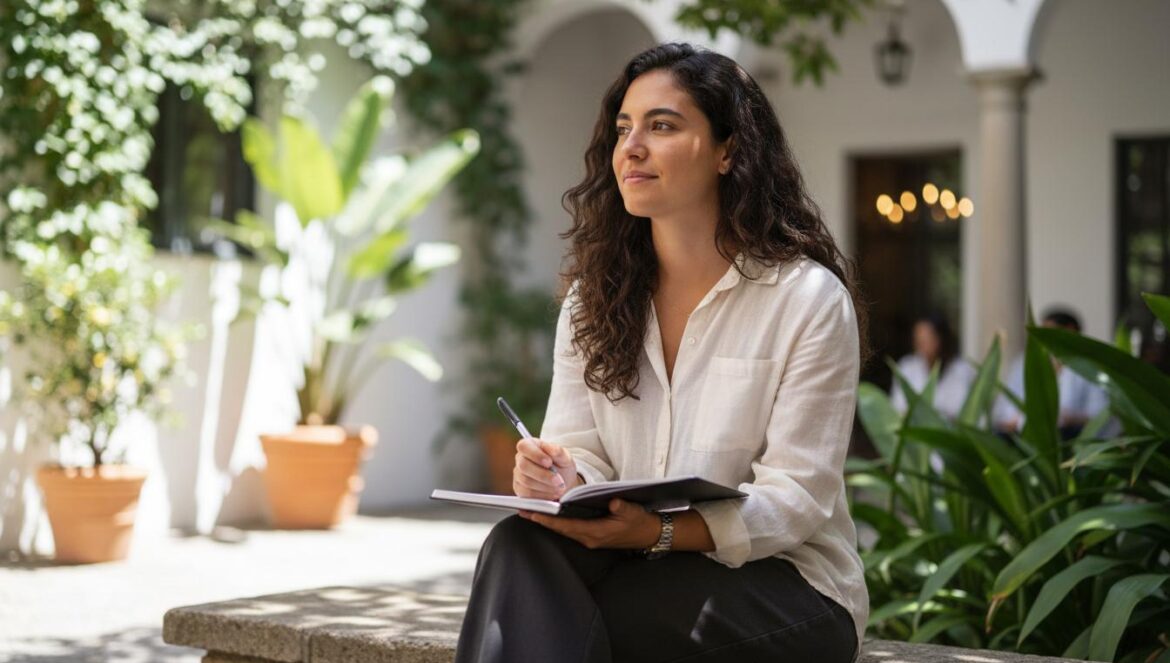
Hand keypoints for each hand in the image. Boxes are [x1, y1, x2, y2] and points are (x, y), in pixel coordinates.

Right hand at [513, 438, 578, 499]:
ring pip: (526, 481)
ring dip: (545, 486)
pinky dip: (543, 495)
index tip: (549, 462)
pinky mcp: (520, 489)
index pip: (523, 446)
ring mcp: (518, 475)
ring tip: (559, 488)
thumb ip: (559, 451)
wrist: (563, 481)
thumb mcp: (564, 456)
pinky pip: (527, 494)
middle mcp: (520, 459)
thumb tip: (553, 450)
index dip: (535, 455)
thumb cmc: (561, 465)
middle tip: (559, 481)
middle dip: (543, 475)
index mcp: (529, 445)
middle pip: (524, 466)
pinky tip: (553, 493)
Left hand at [520, 499, 660, 549]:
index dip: (548, 520)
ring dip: (549, 522)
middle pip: (560, 529)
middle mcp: (590, 538)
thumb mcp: (632, 512)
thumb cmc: (640, 522)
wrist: (650, 534)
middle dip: (542, 520)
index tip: (532, 514)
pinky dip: (560, 523)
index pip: (566, 526)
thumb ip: (621, 507)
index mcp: (596, 533)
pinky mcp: (593, 536)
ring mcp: (591, 538)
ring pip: (564, 530)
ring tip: (532, 511)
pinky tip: (552, 514)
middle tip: (523, 511)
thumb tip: (612, 500)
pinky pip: (571, 529)